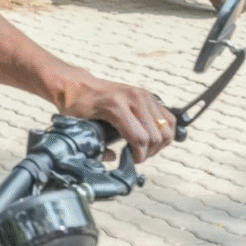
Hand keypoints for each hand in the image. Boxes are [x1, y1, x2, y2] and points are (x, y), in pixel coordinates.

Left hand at [58, 75, 174, 162]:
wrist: (78, 86)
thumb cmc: (77, 105)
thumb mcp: (82, 127)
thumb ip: (97, 146)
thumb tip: (114, 158)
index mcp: (117, 106)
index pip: (140, 138)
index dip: (139, 155)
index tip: (131, 160)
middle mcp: (134, 99)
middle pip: (156, 136)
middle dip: (149, 151)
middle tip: (137, 156)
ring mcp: (144, 95)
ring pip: (166, 128)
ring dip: (159, 143)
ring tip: (144, 148)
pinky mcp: (148, 96)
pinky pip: (168, 117)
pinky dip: (164, 131)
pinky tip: (151, 137)